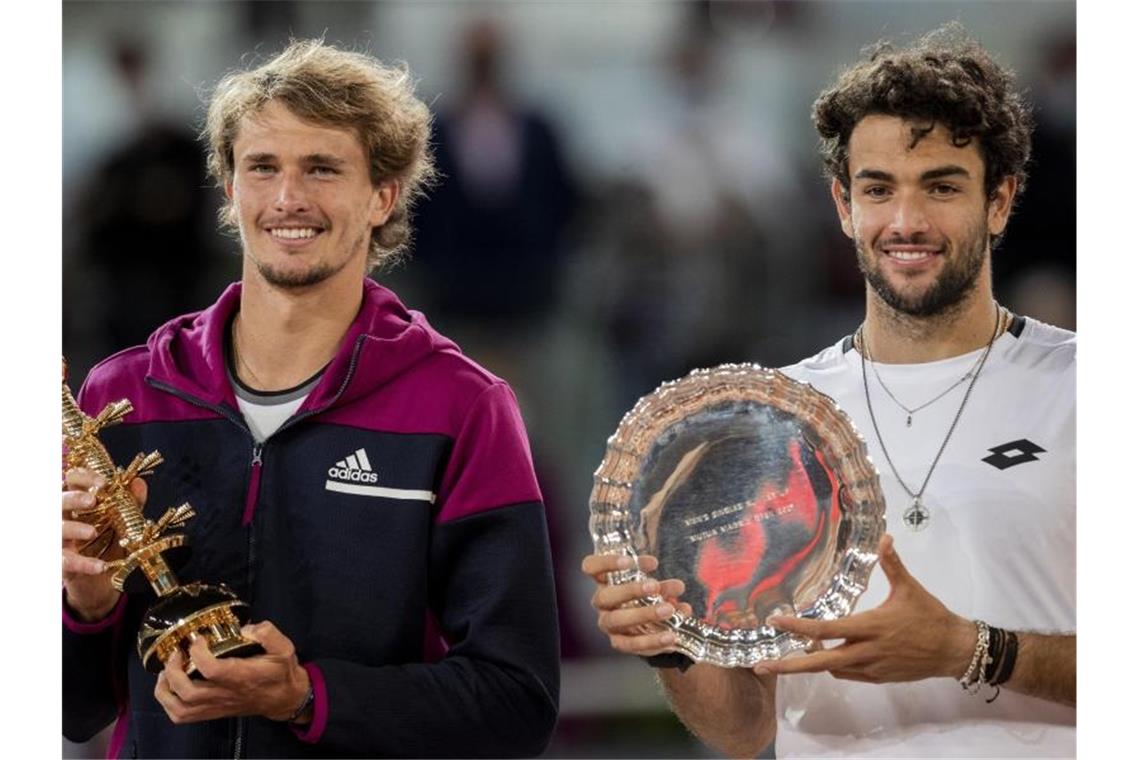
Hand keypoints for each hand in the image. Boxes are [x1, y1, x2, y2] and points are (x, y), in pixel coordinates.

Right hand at [62, 468, 139, 620]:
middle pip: (56, 502)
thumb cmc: (107, 543)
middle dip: (72, 499)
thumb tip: (138, 483)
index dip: (84, 478)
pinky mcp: (59, 564)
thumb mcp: (121, 522)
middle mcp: (62, 518)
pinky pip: (65, 562)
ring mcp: (58, 541)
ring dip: (72, 529)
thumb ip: (130, 503)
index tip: (104, 483)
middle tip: (91, 501)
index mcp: (76, 502)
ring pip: (56, 530)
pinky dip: (82, 564)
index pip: (72, 480)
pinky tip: (100, 566)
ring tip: (92, 532)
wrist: (101, 580)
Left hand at [153, 621, 309, 723]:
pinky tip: (169, 687)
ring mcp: (216, 706)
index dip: (198, 652)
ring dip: (165, 689)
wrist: (284, 699)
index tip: (198, 638)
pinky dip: (168, 703)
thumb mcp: (284, 648)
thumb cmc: (281, 672)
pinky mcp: (211, 712)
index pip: (212, 669)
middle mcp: (225, 693)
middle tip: (176, 653)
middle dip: (174, 671)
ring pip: (180, 707)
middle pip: (188, 691)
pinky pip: (182, 716)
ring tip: (167, 670)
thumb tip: (245, 628)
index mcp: (242, 676)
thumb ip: (268, 633)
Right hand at [581, 553, 691, 656]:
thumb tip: (678, 588)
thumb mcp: (654, 587)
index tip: (630, 561)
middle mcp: (602, 603)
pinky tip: (671, 636)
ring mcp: (608, 624)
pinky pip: (632, 644)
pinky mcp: (619, 643)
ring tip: (669, 610)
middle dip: (630, 590)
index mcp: (604, 581)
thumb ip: (663, 587)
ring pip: (617, 620)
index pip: (591, 567)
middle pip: (604, 596)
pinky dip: (653, 640)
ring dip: (643, 614)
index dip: (607, 563)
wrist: (647, 627)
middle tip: (654, 586)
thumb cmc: (646, 597)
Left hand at [753, 534, 975, 683]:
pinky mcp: (879, 678)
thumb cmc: (930, 616)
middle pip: (820, 662)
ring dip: (812, 662)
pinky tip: (827, 655)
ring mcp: (871, 668)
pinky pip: (848, 675)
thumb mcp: (910, 588)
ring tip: (792, 652)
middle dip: (788, 665)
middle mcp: (866, 651)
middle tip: (761, 665)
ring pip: (832, 669)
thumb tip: (886, 537)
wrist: (954, 650)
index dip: (798, 627)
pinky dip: (834, 666)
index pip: (826, 630)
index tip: (775, 623)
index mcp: (869, 627)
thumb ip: (892, 564)